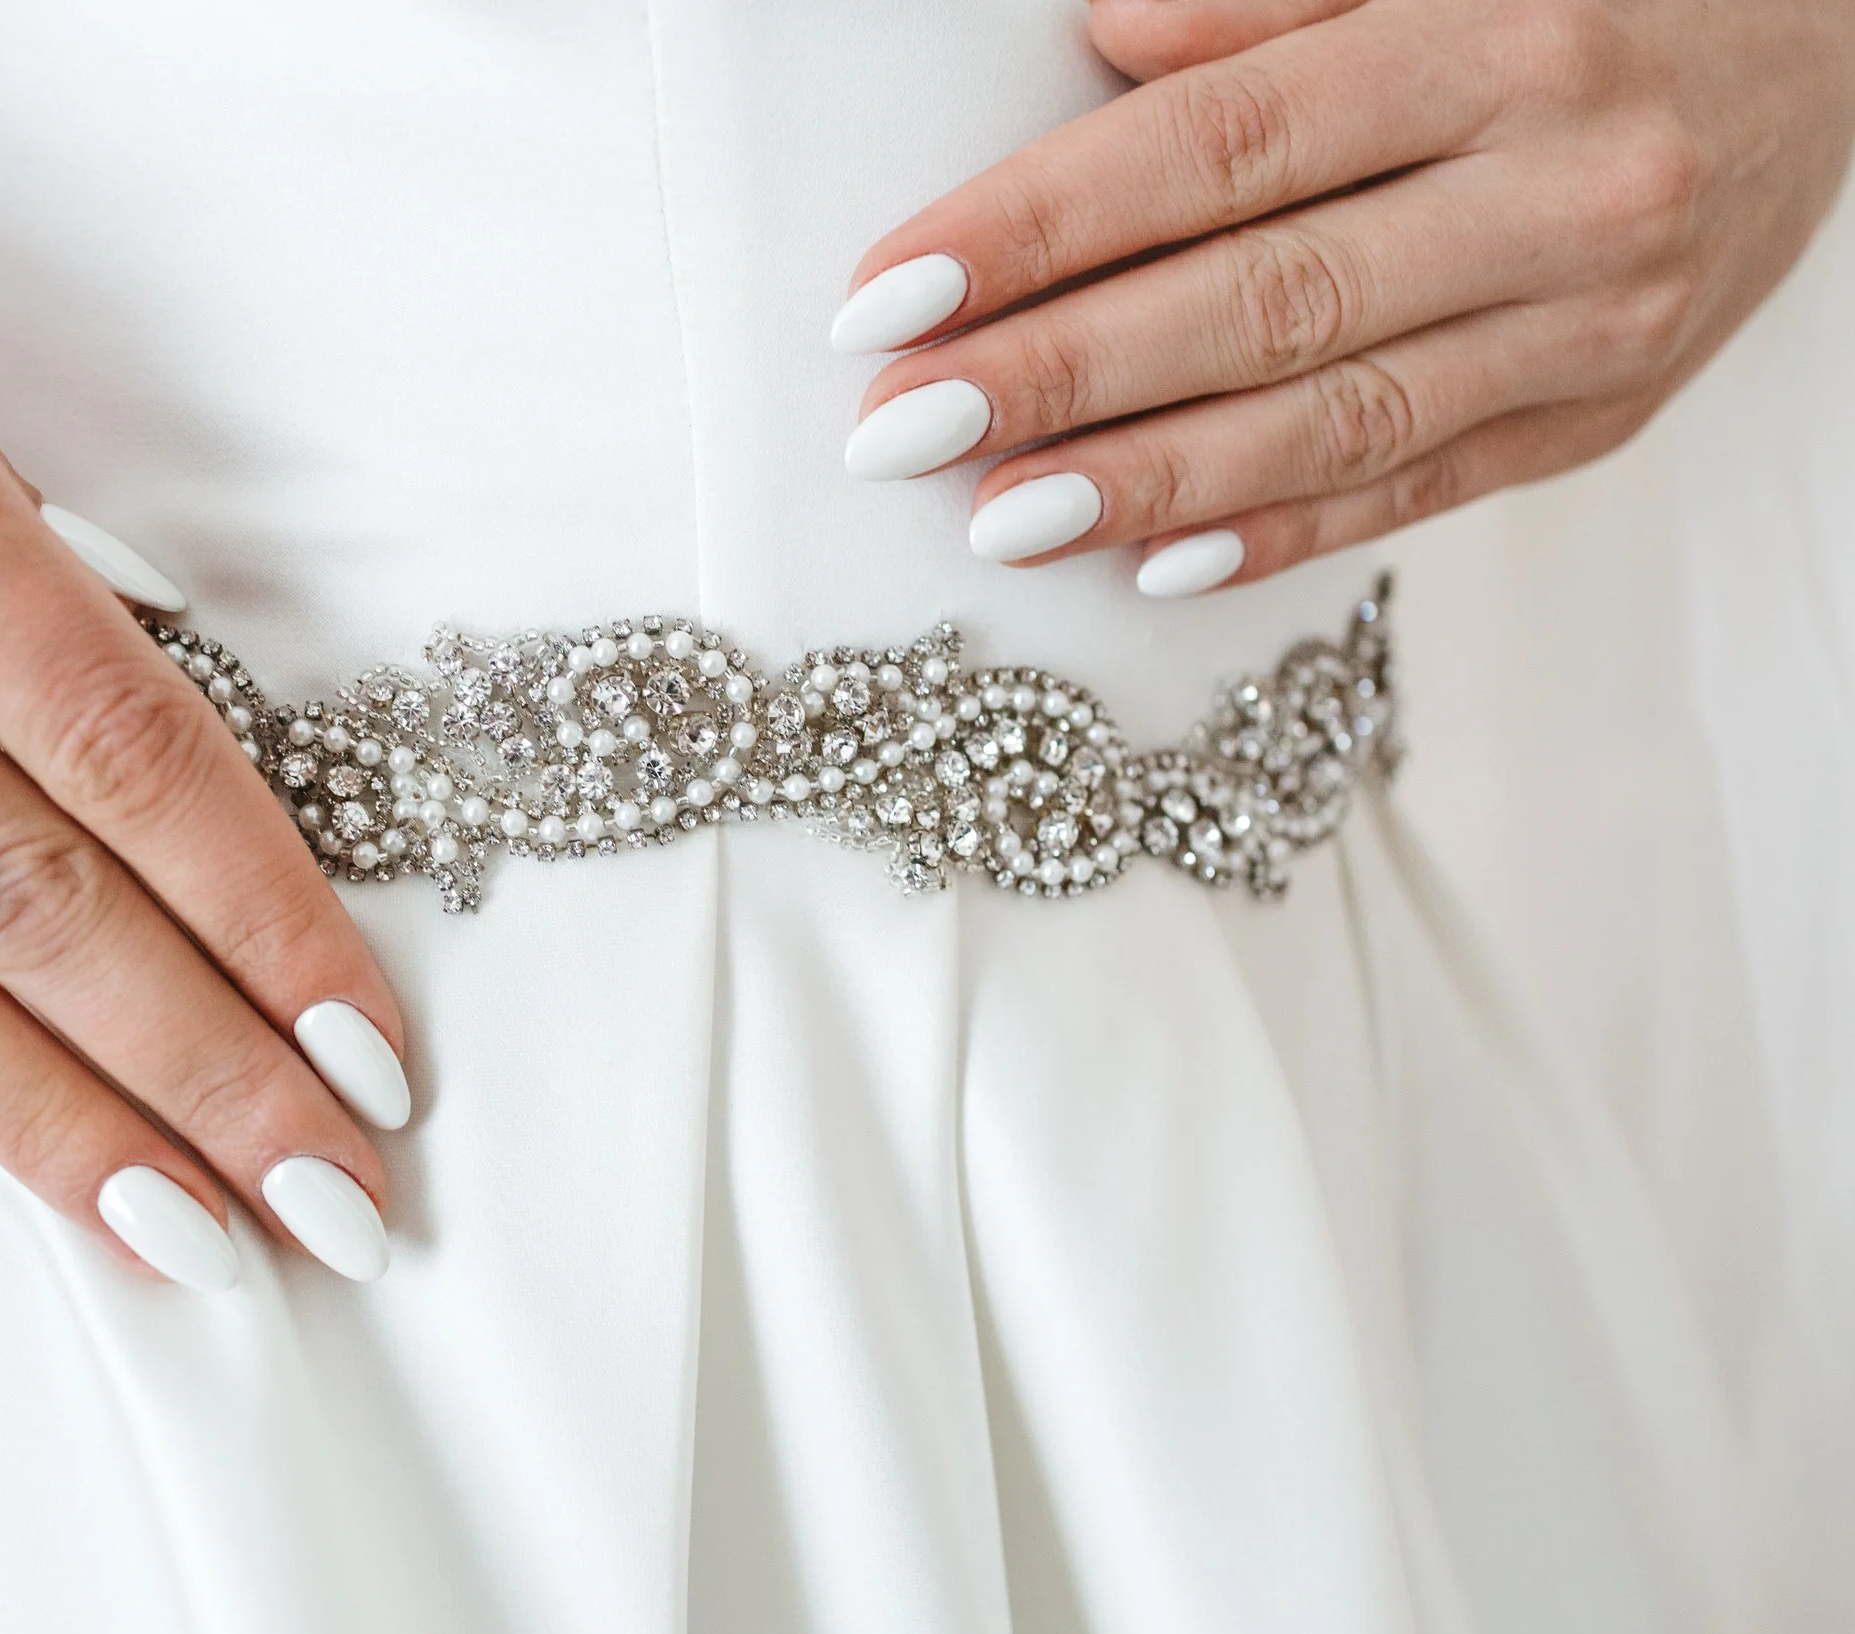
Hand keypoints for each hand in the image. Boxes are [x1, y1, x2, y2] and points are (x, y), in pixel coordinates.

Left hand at [832, 0, 1854, 593]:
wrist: (1839, 53)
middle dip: (1061, 376)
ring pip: (1335, 420)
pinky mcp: (1600, 414)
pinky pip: (1419, 486)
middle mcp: (1554, 190)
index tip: (892, 294)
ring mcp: (1590, 322)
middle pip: (1261, 300)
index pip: (1219, 147)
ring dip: (1148, 481)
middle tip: (902, 431)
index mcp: (1496, 40)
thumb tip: (1100, 39)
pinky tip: (1155, 563)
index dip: (1042, 226)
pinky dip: (1283, 531)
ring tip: (996, 518)